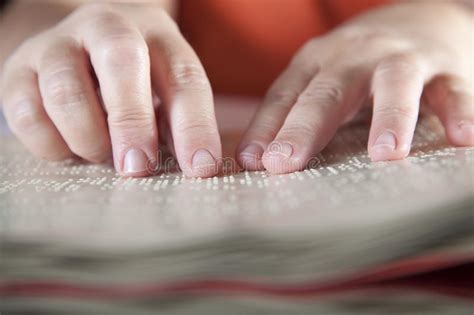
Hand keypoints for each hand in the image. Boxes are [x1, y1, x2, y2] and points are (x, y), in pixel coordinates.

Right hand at [1, 3, 220, 176]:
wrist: (67, 40)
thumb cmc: (129, 77)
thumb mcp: (160, 85)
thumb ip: (173, 119)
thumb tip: (192, 166)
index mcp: (155, 34)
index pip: (183, 76)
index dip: (195, 124)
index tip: (200, 167)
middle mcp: (106, 28)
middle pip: (121, 61)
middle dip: (132, 121)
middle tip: (138, 167)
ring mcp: (56, 45)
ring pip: (66, 87)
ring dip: (87, 135)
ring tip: (100, 155)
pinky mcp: (17, 70)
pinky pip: (26, 112)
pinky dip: (51, 143)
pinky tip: (68, 148)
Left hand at [237, 1, 473, 172]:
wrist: (421, 18)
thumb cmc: (360, 65)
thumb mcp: (323, 80)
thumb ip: (294, 114)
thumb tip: (254, 160)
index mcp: (317, 62)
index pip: (285, 95)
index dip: (266, 127)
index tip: (250, 163)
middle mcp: (355, 56)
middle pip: (328, 91)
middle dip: (305, 128)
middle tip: (284, 163)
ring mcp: (401, 58)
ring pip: (394, 83)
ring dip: (390, 116)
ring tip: (384, 155)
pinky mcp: (446, 66)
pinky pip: (454, 89)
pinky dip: (460, 111)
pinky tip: (464, 138)